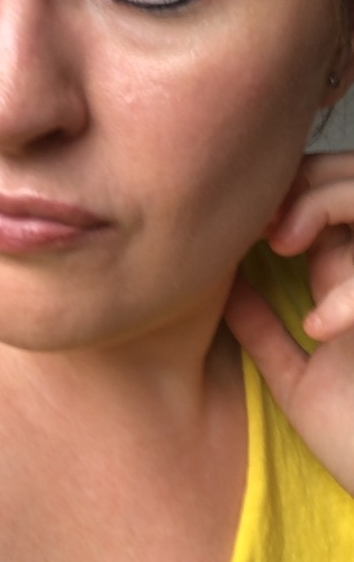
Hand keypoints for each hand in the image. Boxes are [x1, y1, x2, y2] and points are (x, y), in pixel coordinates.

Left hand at [225, 152, 353, 495]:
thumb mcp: (297, 380)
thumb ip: (264, 329)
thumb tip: (221, 284)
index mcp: (348, 281)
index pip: (328, 193)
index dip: (292, 185)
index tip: (247, 220)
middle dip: (313, 181)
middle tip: (267, 223)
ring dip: (332, 204)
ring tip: (283, 244)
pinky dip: (350, 295)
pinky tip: (322, 329)